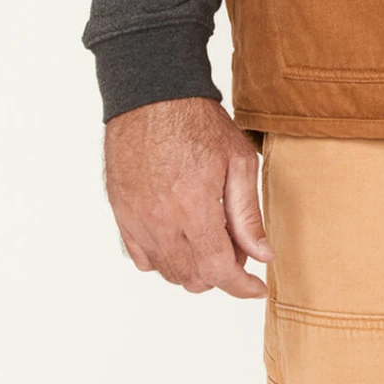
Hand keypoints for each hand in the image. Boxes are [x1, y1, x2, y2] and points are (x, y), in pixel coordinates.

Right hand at [103, 97, 272, 297]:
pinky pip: (141, 257)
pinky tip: (180, 237)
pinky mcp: (121, 214)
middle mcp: (161, 222)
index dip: (241, 286)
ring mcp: (136, 220)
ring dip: (194, 268)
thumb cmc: (197, 122)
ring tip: (211, 237)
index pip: (219, 270)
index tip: (257, 288)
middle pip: (193, 277)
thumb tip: (261, 256)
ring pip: (167, 271)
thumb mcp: (238, 161)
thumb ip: (248, 214)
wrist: (152, 95)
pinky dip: (164, 259)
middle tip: (238, 246)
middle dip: (221, 272)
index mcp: (194, 209)